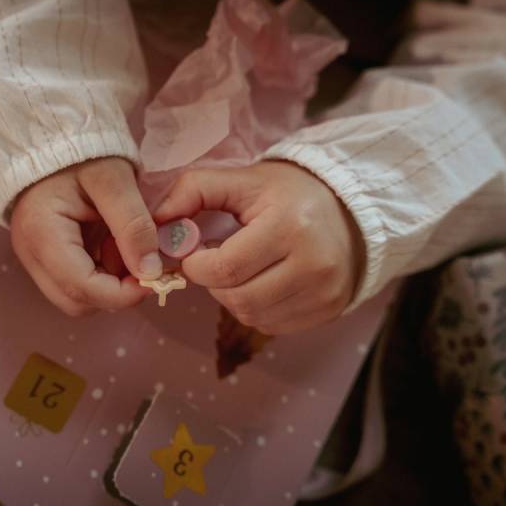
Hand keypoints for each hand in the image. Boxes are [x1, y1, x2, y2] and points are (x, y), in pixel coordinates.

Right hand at [11, 157, 162, 315]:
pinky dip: (101, 275)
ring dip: (109, 286)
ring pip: (76, 298)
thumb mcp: (113, 179)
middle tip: (143, 265)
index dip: (123, 293)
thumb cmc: (80, 151)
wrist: (52, 136)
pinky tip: (114, 248)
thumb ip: (133, 224)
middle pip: (76, 302)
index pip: (82, 288)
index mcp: (42, 235)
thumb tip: (151, 271)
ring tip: (127, 251)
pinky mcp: (46, 258)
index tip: (155, 277)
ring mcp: (35, 260)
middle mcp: (31, 256)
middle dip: (115, 293)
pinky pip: (76, 283)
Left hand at [154, 161, 364, 334]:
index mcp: (290, 226)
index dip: (197, 266)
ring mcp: (324, 293)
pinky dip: (256, 309)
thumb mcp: (243, 180)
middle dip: (214, 283)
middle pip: (238, 298)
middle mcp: (314, 265)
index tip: (196, 252)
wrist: (351, 209)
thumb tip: (155, 221)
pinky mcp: (329, 311)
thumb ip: (194, 191)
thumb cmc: (288, 194)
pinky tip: (261, 283)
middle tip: (216, 262)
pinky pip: (273, 325)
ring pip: (253, 315)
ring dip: (233, 297)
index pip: (225, 269)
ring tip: (240, 271)